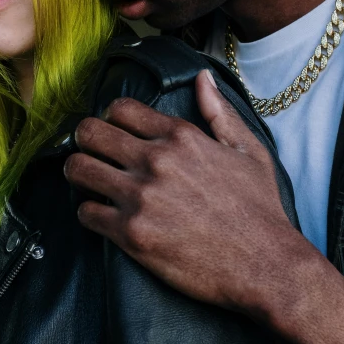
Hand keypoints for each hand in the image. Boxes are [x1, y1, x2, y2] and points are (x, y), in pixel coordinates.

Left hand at [64, 70, 311, 318]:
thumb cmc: (258, 209)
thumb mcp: (248, 151)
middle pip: (90, 133)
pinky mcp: (130, 234)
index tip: (111, 130)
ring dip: (78, 173)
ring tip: (87, 181)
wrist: (264, 265)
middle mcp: (156, 161)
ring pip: (79, 169)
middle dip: (83, 140)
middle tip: (89, 152)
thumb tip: (202, 77)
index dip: (110, 117)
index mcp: (181, 137)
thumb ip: (219, 112)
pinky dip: (88, 213)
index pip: (120, 108)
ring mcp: (140, 198)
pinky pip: (85, 213)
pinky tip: (100, 215)